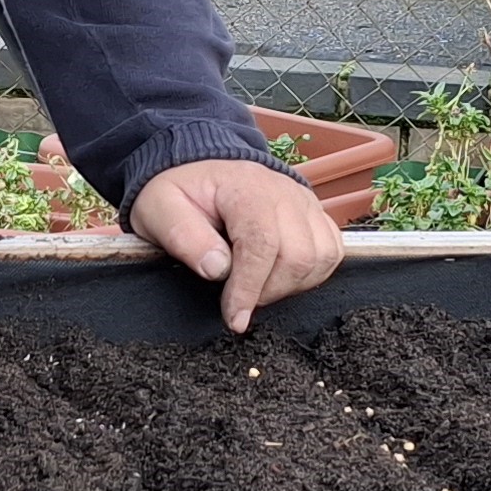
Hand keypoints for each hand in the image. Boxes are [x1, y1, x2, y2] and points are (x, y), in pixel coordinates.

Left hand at [132, 158, 342, 332]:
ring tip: (257, 286)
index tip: (234, 318)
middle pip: (298, 256)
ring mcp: (304, 202)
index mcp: (245, 187)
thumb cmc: (181, 193)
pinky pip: (331, 252)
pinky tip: (280, 277)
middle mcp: (284, 191)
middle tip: (238, 299)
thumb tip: (217, 269)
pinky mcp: (315, 215)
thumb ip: (183, 236)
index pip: (261, 243)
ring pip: (320, 258)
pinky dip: (310, 275)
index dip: (249, 287)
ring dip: (290, 285)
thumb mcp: (160, 209)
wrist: (200, 172)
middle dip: (267, 291)